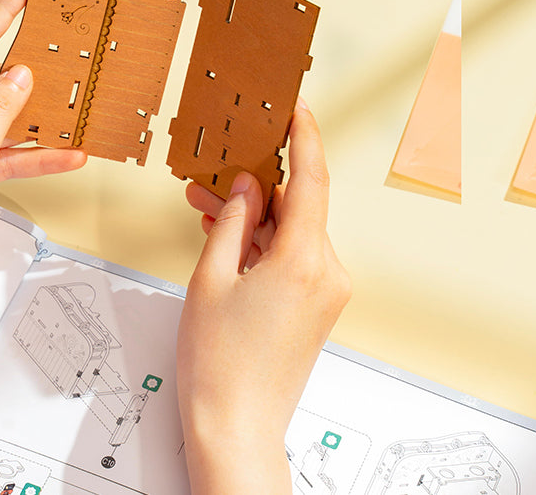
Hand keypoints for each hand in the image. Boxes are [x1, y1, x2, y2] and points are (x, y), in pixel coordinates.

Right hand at [176, 100, 350, 494]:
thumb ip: (232, 221)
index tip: (298, 108)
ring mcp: (325, 291)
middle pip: (296, 206)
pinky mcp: (317, 304)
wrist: (236, 428)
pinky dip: (262, 243)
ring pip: (290, 231)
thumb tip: (248, 187)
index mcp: (305, 262)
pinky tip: (228, 236)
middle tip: (217, 171)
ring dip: (253, 218)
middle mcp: (326, 274)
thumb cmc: (220, 365)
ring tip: (209, 208)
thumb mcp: (211, 277)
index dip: (305, 137)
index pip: (312, 181)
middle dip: (255, 187)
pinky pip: (292, 256)